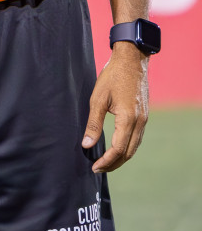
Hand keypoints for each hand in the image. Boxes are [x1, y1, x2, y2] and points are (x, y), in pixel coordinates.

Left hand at [83, 42, 149, 172]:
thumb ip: (93, 123)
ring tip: (106, 162)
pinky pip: (137, 138)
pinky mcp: (144, 116)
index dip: (106, 161)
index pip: (118, 149)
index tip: (94, 167)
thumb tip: (86, 144)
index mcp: (128, 119)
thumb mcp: (97, 99)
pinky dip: (127, 147)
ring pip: (134, 146)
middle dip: (114, 163)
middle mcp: (140, 123)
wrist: (131, 61)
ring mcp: (144, 120)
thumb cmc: (112, 77)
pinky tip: (116, 148)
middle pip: (128, 152)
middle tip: (98, 169)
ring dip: (121, 157)